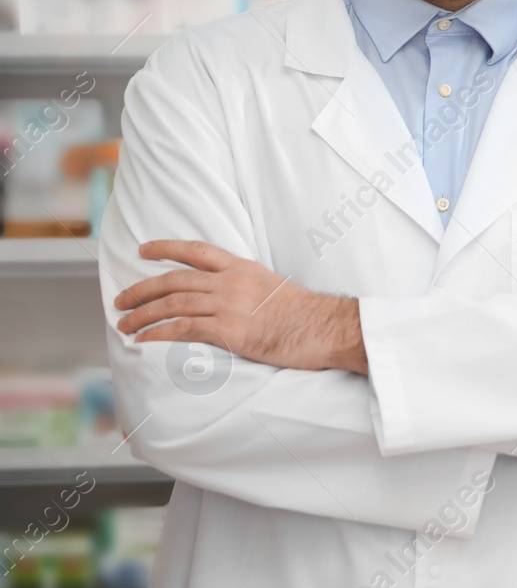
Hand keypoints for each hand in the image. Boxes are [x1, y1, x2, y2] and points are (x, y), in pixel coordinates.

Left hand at [113, 240, 364, 372]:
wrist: (324, 328)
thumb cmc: (305, 314)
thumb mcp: (273, 286)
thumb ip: (245, 285)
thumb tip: (225, 296)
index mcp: (242, 267)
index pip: (196, 251)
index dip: (166, 248)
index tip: (144, 250)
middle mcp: (231, 282)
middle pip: (174, 281)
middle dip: (141, 290)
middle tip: (121, 300)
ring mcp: (228, 306)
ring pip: (172, 305)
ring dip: (142, 315)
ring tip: (125, 324)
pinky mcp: (228, 331)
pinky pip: (183, 330)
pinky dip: (158, 334)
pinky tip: (144, 340)